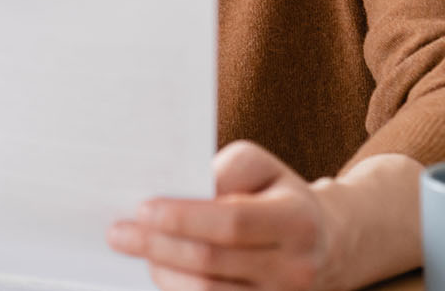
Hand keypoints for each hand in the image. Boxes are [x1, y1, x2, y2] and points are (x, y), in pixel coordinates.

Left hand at [108, 141, 327, 290]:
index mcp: (298, 221)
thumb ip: (225, 170)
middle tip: (119, 233)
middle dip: (158, 246)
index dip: (183, 218)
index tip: (142, 209)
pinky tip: (161, 273)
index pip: (232, 223)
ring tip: (138, 251)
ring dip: (163, 273)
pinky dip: (180, 290)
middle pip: (212, 262)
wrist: (325, 242)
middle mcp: (296, 268)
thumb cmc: (278, 195)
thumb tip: (183, 192)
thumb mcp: (261, 166)